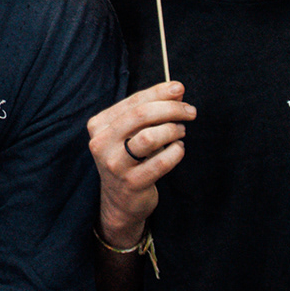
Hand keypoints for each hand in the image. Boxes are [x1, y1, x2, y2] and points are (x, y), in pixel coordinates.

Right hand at [86, 81, 194, 247]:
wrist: (119, 201)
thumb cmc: (129, 159)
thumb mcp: (131, 133)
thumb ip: (149, 111)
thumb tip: (176, 90)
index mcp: (99, 125)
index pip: (133, 101)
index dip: (159, 92)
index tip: (179, 88)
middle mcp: (101, 142)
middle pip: (141, 115)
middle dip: (171, 109)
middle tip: (190, 111)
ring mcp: (115, 164)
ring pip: (149, 137)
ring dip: (172, 130)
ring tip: (181, 131)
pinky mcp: (131, 182)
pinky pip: (161, 162)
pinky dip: (176, 152)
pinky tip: (178, 149)